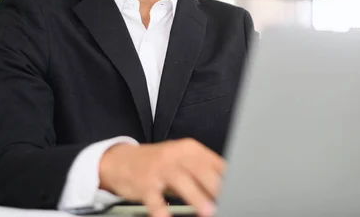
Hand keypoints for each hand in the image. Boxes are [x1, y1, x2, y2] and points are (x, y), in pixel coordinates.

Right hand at [98, 138, 224, 216]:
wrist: (120, 161)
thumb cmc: (158, 164)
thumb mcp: (181, 162)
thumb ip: (203, 172)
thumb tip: (228, 188)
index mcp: (189, 149)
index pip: (214, 162)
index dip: (228, 177)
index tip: (240, 191)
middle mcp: (175, 156)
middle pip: (200, 169)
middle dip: (216, 186)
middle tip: (228, 201)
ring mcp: (159, 169)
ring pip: (181, 181)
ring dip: (196, 197)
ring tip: (208, 212)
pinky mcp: (144, 183)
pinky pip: (154, 199)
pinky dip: (161, 211)